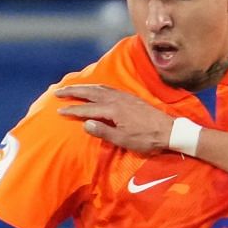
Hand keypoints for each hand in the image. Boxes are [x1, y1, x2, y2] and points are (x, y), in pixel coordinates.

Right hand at [56, 84, 174, 153]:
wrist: (169, 130)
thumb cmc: (147, 139)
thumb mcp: (124, 140)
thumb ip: (104, 132)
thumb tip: (85, 124)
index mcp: (113, 110)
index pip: (87, 109)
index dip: (72, 110)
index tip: (59, 111)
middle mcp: (117, 99)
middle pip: (90, 92)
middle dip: (73, 91)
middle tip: (58, 92)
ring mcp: (124, 96)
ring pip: (99, 87)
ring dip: (84, 87)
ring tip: (72, 88)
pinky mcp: (130, 97)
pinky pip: (109, 87)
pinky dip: (97, 86)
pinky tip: (95, 89)